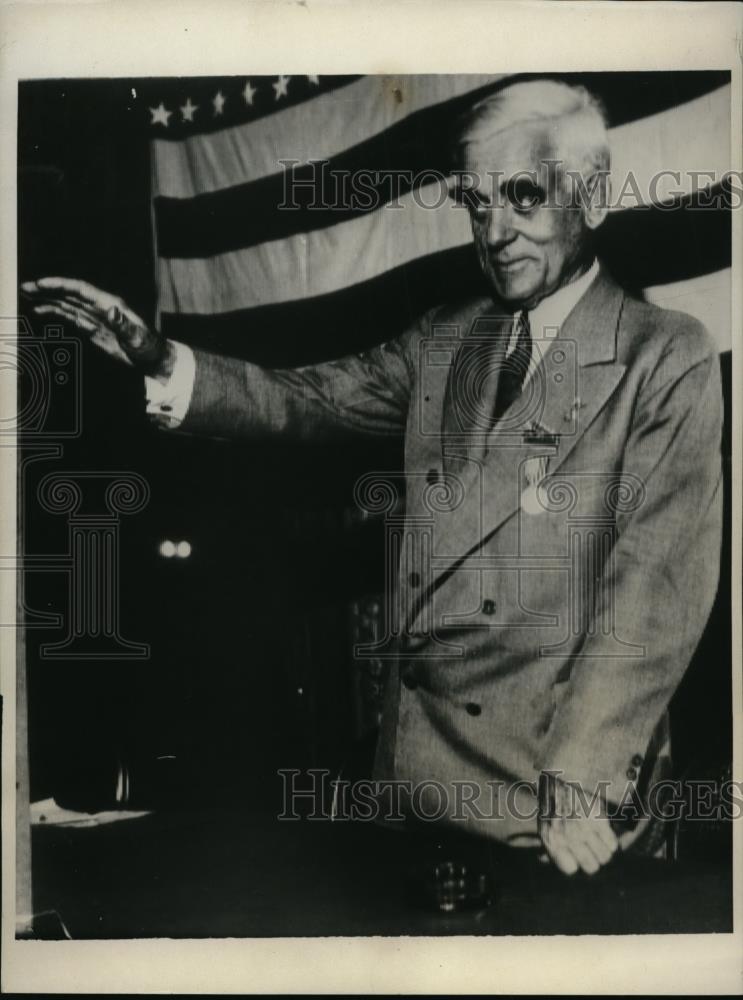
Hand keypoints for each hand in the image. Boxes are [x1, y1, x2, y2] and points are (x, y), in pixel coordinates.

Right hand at [21, 276, 173, 378]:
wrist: (152, 358)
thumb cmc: (148, 346)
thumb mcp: (137, 336)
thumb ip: (123, 324)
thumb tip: (111, 310)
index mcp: (110, 304)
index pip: (81, 290)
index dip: (61, 285)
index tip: (42, 284)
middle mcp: (100, 307)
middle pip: (70, 294)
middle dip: (48, 290)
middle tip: (26, 287)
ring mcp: (95, 317)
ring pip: (67, 304)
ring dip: (48, 299)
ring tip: (28, 296)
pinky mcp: (92, 328)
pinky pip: (71, 317)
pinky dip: (55, 312)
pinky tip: (42, 310)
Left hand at [537, 770, 618, 874]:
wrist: (563, 772)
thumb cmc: (552, 798)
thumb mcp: (543, 820)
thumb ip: (546, 841)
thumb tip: (543, 860)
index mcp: (551, 838)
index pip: (570, 869)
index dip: (576, 863)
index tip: (577, 856)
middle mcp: (568, 837)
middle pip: (591, 867)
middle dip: (593, 859)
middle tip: (591, 848)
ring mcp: (584, 829)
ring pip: (605, 857)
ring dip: (604, 851)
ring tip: (599, 840)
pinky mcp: (599, 819)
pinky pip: (612, 844)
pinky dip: (611, 841)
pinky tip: (604, 832)